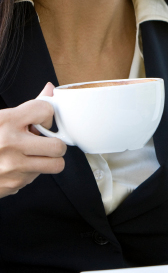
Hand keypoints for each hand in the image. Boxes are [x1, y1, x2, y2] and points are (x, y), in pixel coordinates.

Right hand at [0, 83, 66, 197]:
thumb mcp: (2, 119)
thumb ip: (29, 106)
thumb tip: (50, 89)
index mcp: (6, 121)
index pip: (46, 110)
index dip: (47, 115)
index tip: (40, 121)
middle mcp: (9, 143)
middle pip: (58, 145)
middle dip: (55, 143)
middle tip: (45, 142)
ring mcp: (11, 166)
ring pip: (56, 164)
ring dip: (49, 159)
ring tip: (36, 154)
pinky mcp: (13, 183)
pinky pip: (37, 176)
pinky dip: (32, 171)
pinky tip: (18, 166)